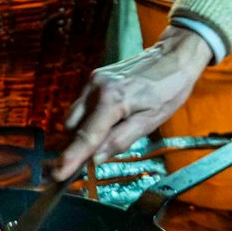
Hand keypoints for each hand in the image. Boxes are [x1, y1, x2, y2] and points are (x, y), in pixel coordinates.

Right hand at [52, 26, 212, 180]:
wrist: (174, 55)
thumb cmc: (169, 89)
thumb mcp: (151, 121)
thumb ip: (121, 140)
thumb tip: (96, 159)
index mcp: (112, 100)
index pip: (86, 136)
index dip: (70, 158)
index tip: (57, 175)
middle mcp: (96, 88)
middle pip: (72, 127)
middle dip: (75, 146)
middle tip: (83, 165)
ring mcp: (93, 81)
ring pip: (74, 116)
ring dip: (81, 133)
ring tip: (101, 142)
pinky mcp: (95, 77)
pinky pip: (83, 105)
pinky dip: (87, 120)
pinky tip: (105, 124)